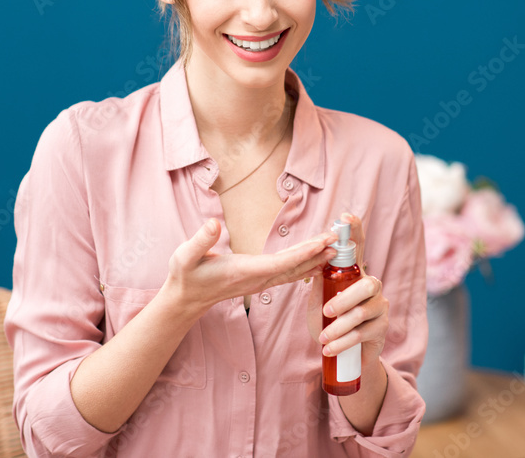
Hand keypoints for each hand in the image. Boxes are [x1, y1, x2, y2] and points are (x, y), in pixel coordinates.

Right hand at [162, 218, 336, 312]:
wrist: (186, 299)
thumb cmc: (185, 275)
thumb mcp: (185, 255)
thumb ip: (200, 241)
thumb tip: (213, 224)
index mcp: (245, 271)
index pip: (281, 263)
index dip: (304, 253)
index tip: (323, 243)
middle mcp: (258, 278)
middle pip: (295, 267)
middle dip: (318, 253)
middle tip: (339, 239)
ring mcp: (260, 281)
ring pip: (294, 271)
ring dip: (315, 259)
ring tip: (336, 247)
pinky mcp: (260, 279)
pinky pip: (288, 273)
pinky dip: (305, 264)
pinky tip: (319, 261)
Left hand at [306, 213, 388, 365]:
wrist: (347, 354)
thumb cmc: (332, 322)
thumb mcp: (321, 298)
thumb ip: (320, 278)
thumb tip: (310, 256)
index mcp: (356, 275)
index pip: (359, 249)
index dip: (355, 231)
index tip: (346, 216)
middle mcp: (372, 287)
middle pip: (366, 285)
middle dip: (344, 299)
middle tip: (326, 311)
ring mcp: (380, 307)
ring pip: (362, 312)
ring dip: (339, 327)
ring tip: (323, 337)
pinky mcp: (381, 328)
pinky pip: (362, 333)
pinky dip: (342, 342)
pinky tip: (328, 348)